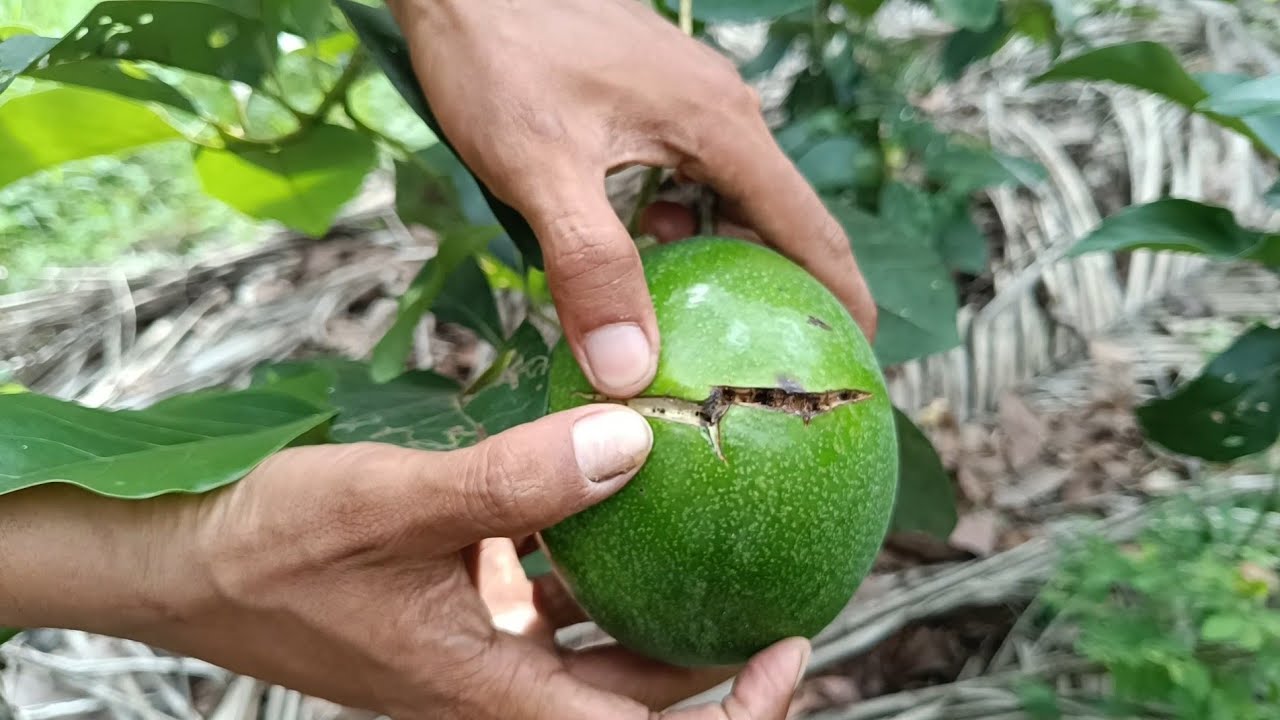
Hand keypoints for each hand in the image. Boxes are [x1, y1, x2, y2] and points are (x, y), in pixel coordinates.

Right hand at [0, 405, 808, 718]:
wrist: (178, 562)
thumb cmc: (269, 549)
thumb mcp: (398, 505)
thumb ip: (517, 480)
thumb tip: (635, 442)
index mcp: (490, 692)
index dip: (732, 713)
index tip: (789, 647)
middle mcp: (493, 685)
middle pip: (632, 694)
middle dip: (711, 652)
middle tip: (771, 583)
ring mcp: (475, 653)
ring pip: (593, 645)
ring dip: (653, 605)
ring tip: (706, 531)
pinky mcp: (455, 614)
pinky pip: (546, 599)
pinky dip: (584, 559)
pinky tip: (597, 491)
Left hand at [388, 0, 876, 397]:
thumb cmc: (500, 55)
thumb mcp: (542, 170)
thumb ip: (590, 267)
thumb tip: (629, 369)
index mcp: (721, 129)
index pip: (811, 230)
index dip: (842, 301)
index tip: (859, 362)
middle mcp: (722, 111)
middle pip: (779, 217)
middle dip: (782, 291)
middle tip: (771, 363)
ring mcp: (689, 99)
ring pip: (733, 197)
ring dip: (725, 256)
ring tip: (702, 314)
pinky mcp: (653, 96)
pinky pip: (695, 173)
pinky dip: (686, 222)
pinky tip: (640, 241)